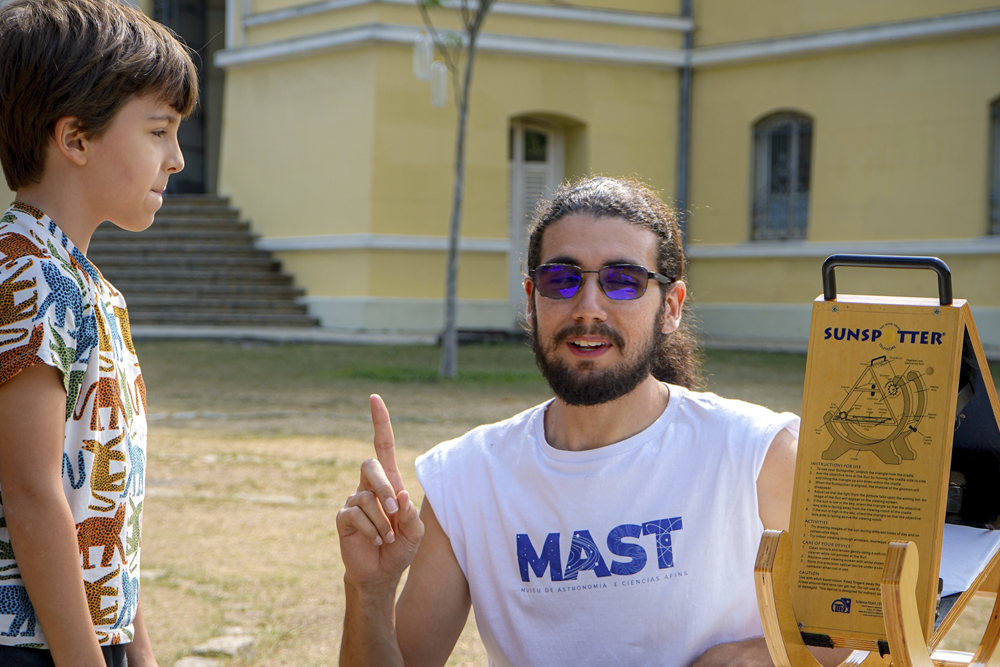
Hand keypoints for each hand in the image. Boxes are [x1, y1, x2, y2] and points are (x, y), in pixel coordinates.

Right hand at [337, 395, 424, 594]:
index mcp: (389, 482)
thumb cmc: (400, 548)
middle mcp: (369, 486)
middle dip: (383, 486)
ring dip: (382, 521)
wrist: (382, 573)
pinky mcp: (343, 518)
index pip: (382, 445)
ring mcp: (354, 500)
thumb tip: (400, 495)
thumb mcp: (415, 532)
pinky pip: (355, 515)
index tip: (375, 398)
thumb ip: (412, 515)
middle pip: (370, 465)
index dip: (380, 423)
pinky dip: (371, 530)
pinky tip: (376, 541)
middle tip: (395, 511)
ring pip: (365, 497)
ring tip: (387, 537)